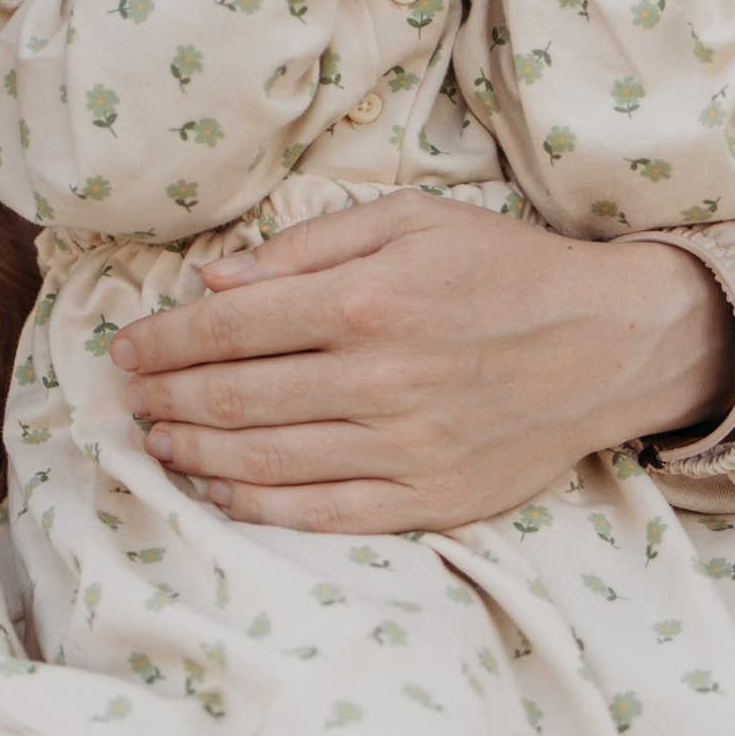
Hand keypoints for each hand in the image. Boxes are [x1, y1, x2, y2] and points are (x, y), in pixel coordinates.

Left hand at [111, 186, 734, 531]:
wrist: (608, 345)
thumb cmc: (505, 270)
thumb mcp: (412, 221)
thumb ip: (310, 247)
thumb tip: (217, 282)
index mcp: (369, 301)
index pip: (230, 328)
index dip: (163, 342)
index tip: (127, 348)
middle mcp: (379, 380)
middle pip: (234, 399)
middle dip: (164, 398)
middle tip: (130, 397)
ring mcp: (403, 449)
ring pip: (263, 460)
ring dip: (192, 453)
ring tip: (156, 440)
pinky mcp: (428, 502)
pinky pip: (318, 514)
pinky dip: (253, 505)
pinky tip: (215, 488)